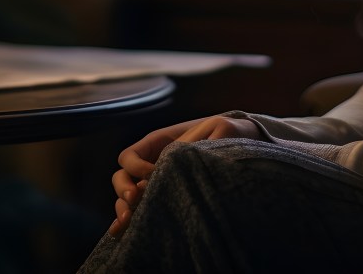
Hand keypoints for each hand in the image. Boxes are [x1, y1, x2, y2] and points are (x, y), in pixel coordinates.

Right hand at [108, 114, 261, 236]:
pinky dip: (129, 223)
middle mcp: (151, 165)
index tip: (153, 173)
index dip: (135, 166)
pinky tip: (126, 232)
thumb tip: (174, 162)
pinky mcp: (165, 201)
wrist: (242, 147)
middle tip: (136, 199)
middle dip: (124, 190)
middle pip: (121, 178)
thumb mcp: (216, 129)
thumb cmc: (228, 135)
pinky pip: (140, 212)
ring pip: (126, 198)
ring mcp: (155, 185)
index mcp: (157, 145)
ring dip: (123, 209)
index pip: (129, 157)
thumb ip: (196, 141)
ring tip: (131, 220)